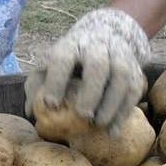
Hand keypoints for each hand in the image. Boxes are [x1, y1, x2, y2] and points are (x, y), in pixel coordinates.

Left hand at [24, 8, 150, 133]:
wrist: (106, 34)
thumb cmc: (68, 59)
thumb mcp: (49, 64)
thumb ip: (36, 86)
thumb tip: (31, 112)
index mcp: (70, 46)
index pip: (63, 59)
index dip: (57, 80)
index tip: (51, 104)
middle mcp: (96, 47)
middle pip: (98, 65)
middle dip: (91, 91)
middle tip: (83, 115)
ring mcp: (119, 56)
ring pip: (121, 76)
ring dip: (111, 103)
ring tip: (99, 125)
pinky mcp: (134, 70)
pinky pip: (134, 90)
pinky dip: (124, 112)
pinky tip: (112, 131)